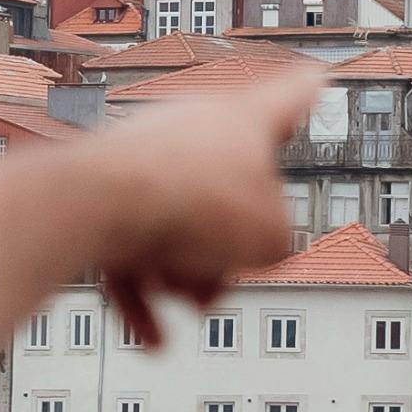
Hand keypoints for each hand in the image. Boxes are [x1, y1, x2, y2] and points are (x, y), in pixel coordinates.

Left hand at [79, 63, 321, 342]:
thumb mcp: (271, 238)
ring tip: (189, 303)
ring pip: (178, 225)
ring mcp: (142, 159)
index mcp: (242, 120)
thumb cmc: (186, 204)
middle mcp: (190, 128)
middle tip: (232, 276)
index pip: (290, 98)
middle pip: (229, 192)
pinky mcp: (100, 194)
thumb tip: (260, 250)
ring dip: (187, 272)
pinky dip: (143, 293)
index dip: (310, 91)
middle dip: (232, 247)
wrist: (93, 205)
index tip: (317, 76)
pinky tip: (151, 335)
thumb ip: (279, 242)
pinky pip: (131, 248)